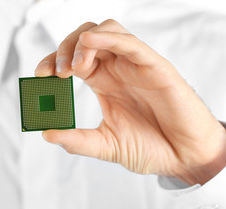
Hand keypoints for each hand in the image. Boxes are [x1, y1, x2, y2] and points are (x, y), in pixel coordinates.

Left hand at [35, 20, 225, 184]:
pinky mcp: (156, 67)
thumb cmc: (151, 148)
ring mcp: (136, 66)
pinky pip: (131, 43)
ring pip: (107, 31)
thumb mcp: (106, 145)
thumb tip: (46, 133)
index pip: (74, 59)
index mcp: (104, 82)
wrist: (185, 158)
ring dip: (83, 42)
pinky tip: (90, 43)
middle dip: (64, 49)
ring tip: (72, 66)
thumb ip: (78, 140)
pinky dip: (110, 38)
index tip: (40, 75)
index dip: (53, 60)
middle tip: (54, 72)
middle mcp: (118, 69)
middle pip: (86, 39)